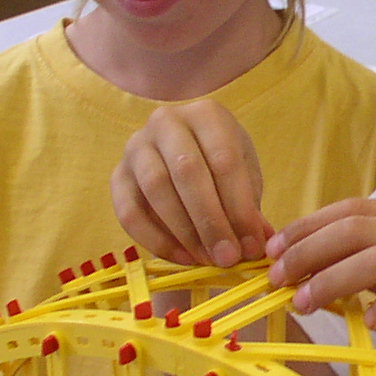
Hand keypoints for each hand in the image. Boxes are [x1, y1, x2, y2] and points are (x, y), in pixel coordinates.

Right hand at [114, 100, 271, 266]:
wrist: (183, 155)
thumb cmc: (221, 166)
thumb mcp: (244, 177)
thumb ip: (250, 208)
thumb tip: (257, 245)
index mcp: (206, 115)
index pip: (224, 160)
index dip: (240, 208)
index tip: (252, 246)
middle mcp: (166, 122)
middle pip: (187, 171)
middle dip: (211, 221)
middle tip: (227, 258)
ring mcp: (137, 147)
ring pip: (156, 188)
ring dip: (184, 232)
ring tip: (207, 260)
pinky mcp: (117, 176)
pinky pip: (129, 212)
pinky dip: (156, 240)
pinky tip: (182, 258)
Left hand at [266, 199, 375, 375]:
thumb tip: (336, 271)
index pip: (355, 208)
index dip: (308, 226)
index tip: (275, 250)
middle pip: (356, 227)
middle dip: (306, 250)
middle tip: (274, 278)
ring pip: (375, 257)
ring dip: (330, 279)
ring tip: (302, 304)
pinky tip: (367, 323)